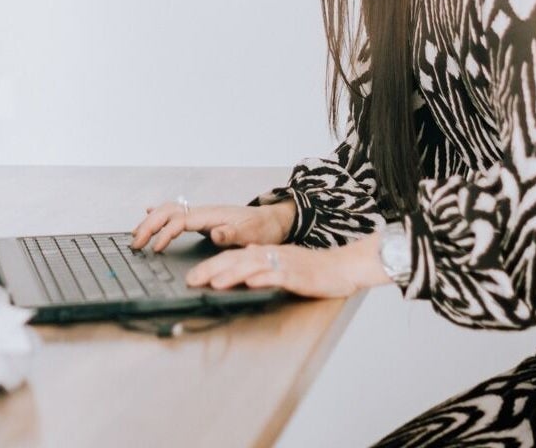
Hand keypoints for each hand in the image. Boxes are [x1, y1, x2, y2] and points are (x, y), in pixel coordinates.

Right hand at [130, 199, 293, 252]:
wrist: (272, 220)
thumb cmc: (261, 228)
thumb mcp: (250, 235)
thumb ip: (231, 235)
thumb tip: (214, 233)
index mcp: (210, 215)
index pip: (179, 221)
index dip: (165, 234)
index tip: (155, 248)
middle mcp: (203, 211)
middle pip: (168, 211)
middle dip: (149, 225)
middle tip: (135, 242)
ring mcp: (201, 213)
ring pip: (169, 210)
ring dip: (150, 220)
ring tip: (136, 233)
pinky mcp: (202, 218)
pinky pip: (176, 211)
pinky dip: (159, 213)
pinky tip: (149, 212)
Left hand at [185, 235, 383, 298]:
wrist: (344, 268)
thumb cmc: (314, 271)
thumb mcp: (284, 266)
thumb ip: (264, 266)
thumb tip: (244, 265)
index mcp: (266, 253)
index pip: (232, 258)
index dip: (210, 266)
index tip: (192, 277)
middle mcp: (271, 255)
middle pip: (236, 260)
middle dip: (211, 269)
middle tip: (191, 280)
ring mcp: (283, 264)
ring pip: (251, 266)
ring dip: (230, 274)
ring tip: (212, 282)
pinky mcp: (297, 275)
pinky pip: (277, 275)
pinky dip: (262, 278)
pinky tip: (250, 282)